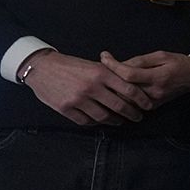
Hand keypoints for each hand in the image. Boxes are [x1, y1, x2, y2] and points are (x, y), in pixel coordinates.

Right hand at [21, 50, 151, 124]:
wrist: (41, 67)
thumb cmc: (70, 65)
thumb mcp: (93, 65)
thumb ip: (111, 75)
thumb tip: (132, 88)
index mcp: (101, 73)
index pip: (129, 90)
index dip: (142, 100)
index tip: (148, 106)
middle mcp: (91, 87)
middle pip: (119, 106)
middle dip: (132, 114)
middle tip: (138, 117)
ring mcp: (78, 99)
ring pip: (104, 117)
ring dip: (115, 121)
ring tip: (121, 121)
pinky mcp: (66, 109)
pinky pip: (87, 121)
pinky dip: (96, 123)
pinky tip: (101, 121)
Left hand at [100, 51, 189, 104]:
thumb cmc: (179, 63)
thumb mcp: (161, 56)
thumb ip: (140, 61)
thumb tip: (120, 64)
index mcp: (158, 76)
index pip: (129, 74)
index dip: (114, 65)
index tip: (104, 56)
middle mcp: (154, 91)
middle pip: (123, 88)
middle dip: (109, 78)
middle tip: (99, 67)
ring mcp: (153, 101)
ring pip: (125, 98)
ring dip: (112, 88)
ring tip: (103, 77)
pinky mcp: (153, 106)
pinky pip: (131, 103)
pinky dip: (121, 96)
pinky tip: (114, 88)